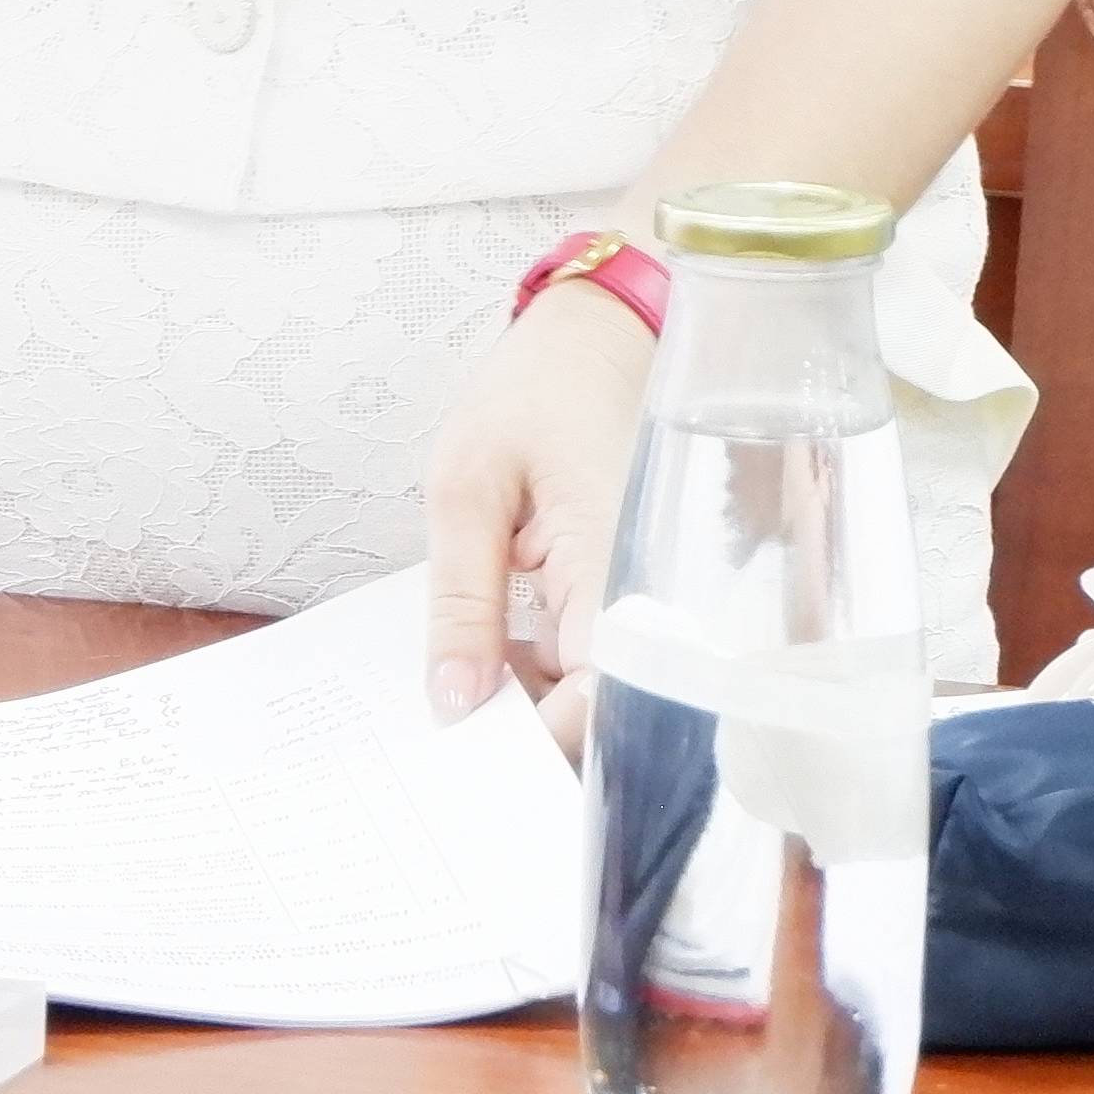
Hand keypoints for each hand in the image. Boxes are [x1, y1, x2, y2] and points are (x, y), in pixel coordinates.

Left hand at [419, 280, 659, 733]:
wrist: (598, 335)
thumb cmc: (536, 391)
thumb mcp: (467, 486)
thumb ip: (462, 602)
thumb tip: (455, 703)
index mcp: (616, 566)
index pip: (602, 702)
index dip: (539, 744)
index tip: (467, 757)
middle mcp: (649, 597)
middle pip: (603, 712)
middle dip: (527, 736)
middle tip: (445, 741)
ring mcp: (643, 600)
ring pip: (597, 694)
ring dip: (531, 703)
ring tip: (456, 693)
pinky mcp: (629, 597)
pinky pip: (594, 660)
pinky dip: (542, 672)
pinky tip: (489, 657)